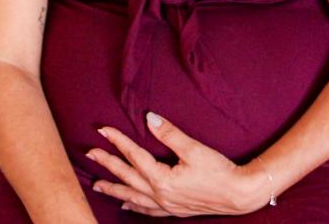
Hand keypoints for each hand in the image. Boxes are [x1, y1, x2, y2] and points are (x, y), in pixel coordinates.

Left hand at [88, 113, 268, 216]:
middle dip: (107, 165)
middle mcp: (160, 194)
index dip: (118, 141)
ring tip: (98, 185)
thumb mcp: (195, 149)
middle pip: (127, 177)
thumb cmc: (219, 171)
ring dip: (114, 189)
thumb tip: (151, 119)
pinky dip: (134, 206)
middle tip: (90, 154)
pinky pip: (147, 210)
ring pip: (133, 196)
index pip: (134, 156)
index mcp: (162, 179)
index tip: (103, 131)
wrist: (238, 194)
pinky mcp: (174, 209)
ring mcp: (166, 204)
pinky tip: (127, 205)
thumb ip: (171, 134)